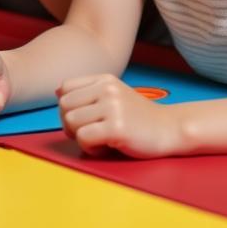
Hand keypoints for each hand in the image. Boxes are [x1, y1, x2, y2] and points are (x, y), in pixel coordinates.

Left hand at [57, 73, 184, 158]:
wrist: (169, 129)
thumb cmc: (138, 117)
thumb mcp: (114, 95)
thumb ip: (88, 91)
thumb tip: (57, 91)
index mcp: (105, 79)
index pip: (65, 88)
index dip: (67, 107)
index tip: (83, 118)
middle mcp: (107, 89)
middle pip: (64, 106)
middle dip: (69, 124)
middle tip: (89, 133)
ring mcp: (113, 107)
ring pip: (71, 122)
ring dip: (80, 137)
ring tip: (100, 139)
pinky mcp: (117, 128)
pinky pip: (83, 138)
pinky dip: (90, 148)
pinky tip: (106, 146)